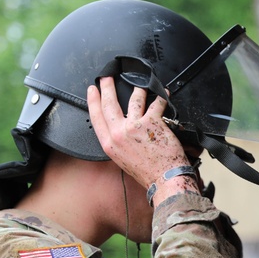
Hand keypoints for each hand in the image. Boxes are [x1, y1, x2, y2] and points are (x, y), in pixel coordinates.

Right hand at [86, 77, 193, 192]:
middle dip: (108, 87)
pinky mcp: (151, 122)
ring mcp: (134, 127)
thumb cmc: (149, 173)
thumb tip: (122, 127)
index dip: (93, 100)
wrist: (165, 180)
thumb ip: (120, 142)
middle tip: (108, 77)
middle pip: (109, 103)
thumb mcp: (124, 159)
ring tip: (142, 87)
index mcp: (110, 145)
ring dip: (139, 90)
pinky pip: (156, 103)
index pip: (96, 117)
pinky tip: (163, 94)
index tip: (93, 90)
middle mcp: (119, 134)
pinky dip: (161, 98)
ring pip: (134, 99)